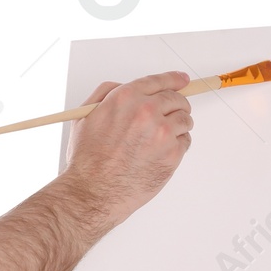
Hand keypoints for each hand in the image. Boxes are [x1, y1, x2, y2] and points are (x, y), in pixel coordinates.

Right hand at [63, 70, 193, 223]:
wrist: (94, 191)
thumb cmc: (87, 159)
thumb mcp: (85, 116)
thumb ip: (106, 94)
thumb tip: (124, 86)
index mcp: (126, 98)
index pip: (158, 81)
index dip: (174, 79)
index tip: (182, 80)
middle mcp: (146, 111)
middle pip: (177, 99)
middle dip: (177, 105)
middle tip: (172, 114)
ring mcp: (162, 133)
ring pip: (185, 120)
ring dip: (178, 125)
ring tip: (161, 138)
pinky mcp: (172, 154)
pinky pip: (185, 141)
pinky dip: (177, 145)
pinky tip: (159, 153)